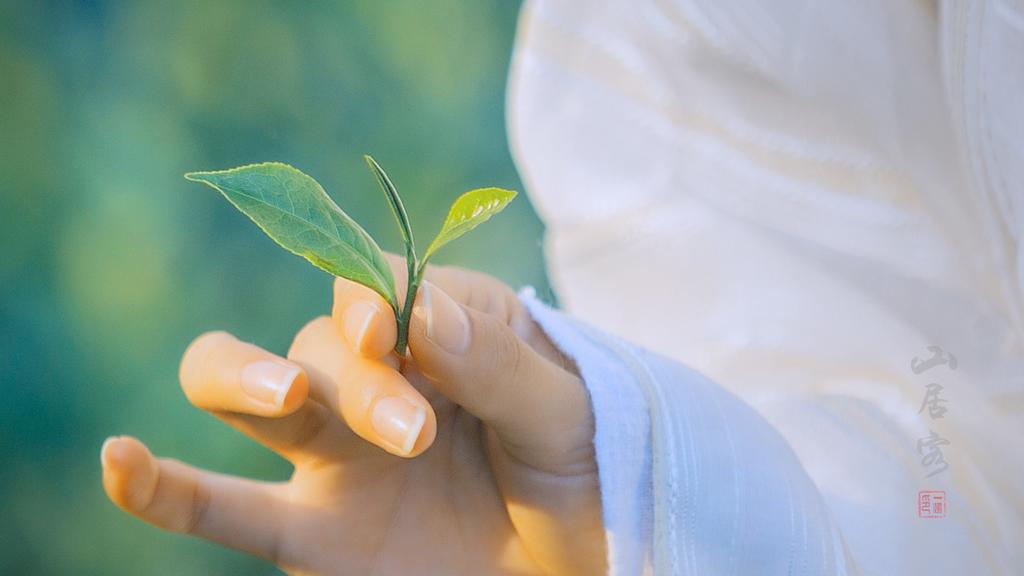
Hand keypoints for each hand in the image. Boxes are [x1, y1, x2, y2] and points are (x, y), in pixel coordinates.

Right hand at [100, 258, 605, 574]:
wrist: (581, 558)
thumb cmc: (586, 469)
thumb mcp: (567, 415)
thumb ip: (501, 365)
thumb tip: (421, 310)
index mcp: (441, 330)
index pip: (381, 287)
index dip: (374, 301)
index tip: (398, 334)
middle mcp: (377, 378)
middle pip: (316, 343)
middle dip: (353, 377)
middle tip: (413, 433)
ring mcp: (335, 451)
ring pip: (241, 386)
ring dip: (246, 378)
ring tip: (286, 400)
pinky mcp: (312, 528)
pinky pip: (222, 507)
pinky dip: (161, 487)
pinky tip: (120, 461)